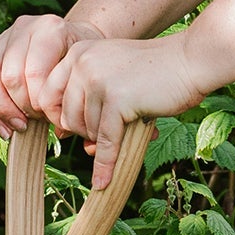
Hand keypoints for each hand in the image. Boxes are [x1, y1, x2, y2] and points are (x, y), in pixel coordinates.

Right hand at [0, 13, 105, 138]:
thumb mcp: (84, 71)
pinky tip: (6, 130)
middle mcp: (23, 27)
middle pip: (10, 76)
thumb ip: (72, 95)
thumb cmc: (79, 60)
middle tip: (38, 120)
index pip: (34, 72)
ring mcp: (3, 39)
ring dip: (3, 109)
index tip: (50, 115)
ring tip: (20, 126)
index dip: (39, 101)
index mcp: (49, 28)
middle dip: (23, 106)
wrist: (72, 43)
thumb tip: (59, 130)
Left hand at [43, 33, 206, 188]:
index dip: (59, 119)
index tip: (75, 128)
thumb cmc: (151, 73)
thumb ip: (83, 96)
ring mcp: (98, 79)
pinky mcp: (116, 99)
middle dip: (85, 131)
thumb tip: (59, 133)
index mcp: (76, 53)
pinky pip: (105, 141)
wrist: (189, 61)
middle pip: (66, 118)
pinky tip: (103, 181)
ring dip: (104, 138)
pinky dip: (105, 163)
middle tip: (110, 126)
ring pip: (86, 130)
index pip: (46, 97)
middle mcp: (82, 62)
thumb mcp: (108, 75)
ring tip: (127, 122)